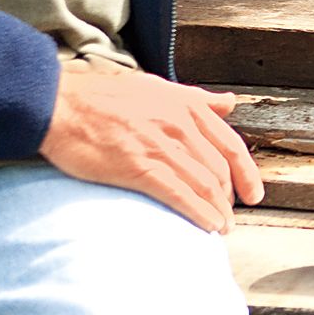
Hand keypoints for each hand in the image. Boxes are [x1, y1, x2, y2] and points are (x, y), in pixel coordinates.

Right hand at [38, 59, 263, 233]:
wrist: (60, 104)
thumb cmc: (102, 96)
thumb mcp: (156, 86)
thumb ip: (196, 98)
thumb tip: (229, 103)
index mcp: (186, 104)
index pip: (230, 144)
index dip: (247, 172)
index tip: (254, 193)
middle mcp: (179, 123)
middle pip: (220, 168)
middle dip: (230, 197)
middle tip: (231, 216)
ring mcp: (160, 145)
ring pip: (204, 183)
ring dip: (218, 210)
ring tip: (222, 227)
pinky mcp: (139, 166)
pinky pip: (179, 193)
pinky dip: (198, 212)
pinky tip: (207, 226)